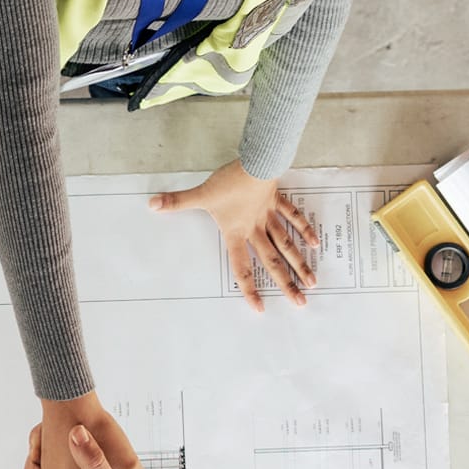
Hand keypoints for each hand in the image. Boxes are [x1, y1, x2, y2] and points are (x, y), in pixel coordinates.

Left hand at [149, 161, 318, 309]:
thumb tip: (152, 205)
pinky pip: (293, 218)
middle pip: (272, 262)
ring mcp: (269, 216)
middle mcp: (256, 230)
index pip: (241, 267)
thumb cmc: (230, 181)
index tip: (260, 307)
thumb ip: (178, 202)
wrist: (257, 161)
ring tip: (313, 281)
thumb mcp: (201, 195)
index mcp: (237, 234)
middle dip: (286, 283)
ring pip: (287, 245)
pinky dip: (304, 230)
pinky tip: (316, 243)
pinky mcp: (277, 201)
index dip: (249, 289)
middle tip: (300, 302)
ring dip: (300, 263)